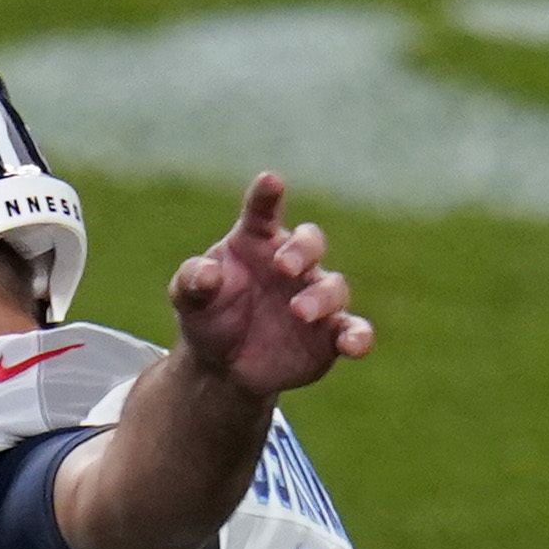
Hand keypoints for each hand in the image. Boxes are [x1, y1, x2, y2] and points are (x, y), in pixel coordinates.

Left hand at [167, 174, 371, 400]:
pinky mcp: (330, 335)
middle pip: (310, 242)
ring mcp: (315, 298)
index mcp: (256, 242)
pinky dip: (359, 335)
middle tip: (284, 267)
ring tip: (298, 312)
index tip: (270, 181)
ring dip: (321, 297)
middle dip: (302, 250)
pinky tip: (353, 344)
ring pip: (334, 286)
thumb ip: (193, 282)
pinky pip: (354, 329)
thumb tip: (207, 273)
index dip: (267, 195)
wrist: (221, 367)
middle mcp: (291, 264)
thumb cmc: (209, 318)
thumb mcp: (189, 300)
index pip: (263, 211)